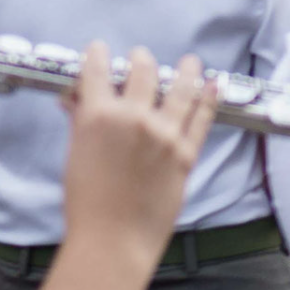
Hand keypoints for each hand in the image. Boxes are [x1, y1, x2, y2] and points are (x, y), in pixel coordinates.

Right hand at [59, 45, 215, 271]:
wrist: (113, 240)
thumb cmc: (87, 204)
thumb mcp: (75, 156)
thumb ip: (81, 123)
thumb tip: (76, 100)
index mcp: (98, 117)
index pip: (97, 72)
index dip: (98, 56)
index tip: (100, 49)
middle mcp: (134, 118)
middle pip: (143, 72)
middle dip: (140, 60)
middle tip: (140, 58)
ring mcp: (164, 133)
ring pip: (181, 87)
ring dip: (186, 70)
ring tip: (190, 61)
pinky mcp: (186, 152)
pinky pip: (203, 117)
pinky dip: (210, 98)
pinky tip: (214, 85)